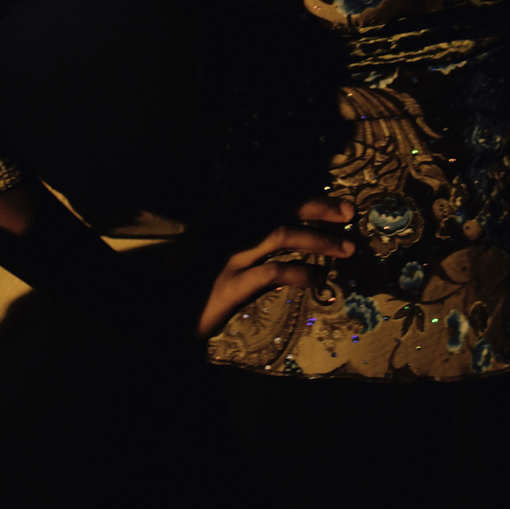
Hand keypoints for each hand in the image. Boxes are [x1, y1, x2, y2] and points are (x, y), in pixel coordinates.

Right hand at [195, 197, 354, 338]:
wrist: (159, 314)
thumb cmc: (187, 282)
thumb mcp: (209, 246)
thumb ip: (239, 233)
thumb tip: (280, 227)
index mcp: (222, 213)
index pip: (272, 195)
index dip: (306, 197)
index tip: (336, 202)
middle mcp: (226, 226)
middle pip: (281, 207)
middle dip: (320, 208)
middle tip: (350, 213)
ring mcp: (229, 254)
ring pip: (283, 235)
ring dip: (320, 240)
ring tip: (347, 249)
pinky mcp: (233, 283)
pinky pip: (276, 272)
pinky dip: (302, 273)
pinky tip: (317, 280)